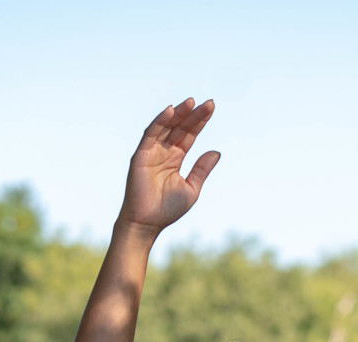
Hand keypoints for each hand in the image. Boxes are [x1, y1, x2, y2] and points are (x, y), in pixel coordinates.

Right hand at [119, 99, 219, 237]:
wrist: (147, 223)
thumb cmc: (167, 209)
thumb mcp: (191, 189)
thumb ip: (201, 170)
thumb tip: (216, 152)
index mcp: (176, 158)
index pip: (189, 135)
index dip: (200, 122)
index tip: (211, 108)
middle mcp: (164, 151)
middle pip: (180, 127)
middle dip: (193, 115)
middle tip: (208, 104)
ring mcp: (152, 151)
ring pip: (167, 126)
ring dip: (178, 113)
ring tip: (192, 103)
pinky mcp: (141, 154)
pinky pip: (151, 133)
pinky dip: (160, 121)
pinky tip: (171, 111)